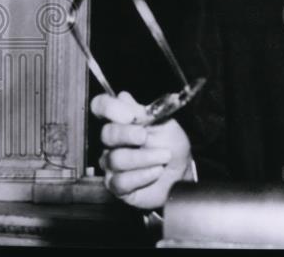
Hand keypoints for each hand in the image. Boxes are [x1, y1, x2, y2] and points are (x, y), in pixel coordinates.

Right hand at [90, 91, 193, 210]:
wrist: (182, 171)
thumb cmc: (172, 145)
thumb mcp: (165, 123)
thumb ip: (143, 112)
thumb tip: (123, 97)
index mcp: (123, 121)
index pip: (101, 107)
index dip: (109, 108)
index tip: (129, 115)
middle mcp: (113, 142)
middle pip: (107, 134)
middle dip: (128, 134)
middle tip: (145, 136)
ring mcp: (112, 164)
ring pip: (115, 159)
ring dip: (144, 157)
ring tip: (164, 156)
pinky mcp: (117, 186)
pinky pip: (120, 181)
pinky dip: (142, 175)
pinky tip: (156, 171)